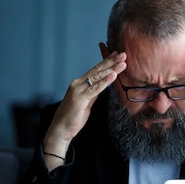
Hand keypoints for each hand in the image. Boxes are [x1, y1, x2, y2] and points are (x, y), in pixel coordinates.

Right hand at [43, 45, 126, 164]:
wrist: (61, 129)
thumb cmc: (72, 117)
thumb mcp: (86, 102)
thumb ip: (93, 93)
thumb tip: (102, 86)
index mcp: (80, 84)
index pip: (96, 70)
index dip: (107, 61)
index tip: (117, 54)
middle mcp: (78, 84)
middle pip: (97, 70)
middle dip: (111, 61)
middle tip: (123, 54)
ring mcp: (78, 90)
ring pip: (97, 77)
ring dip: (111, 69)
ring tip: (122, 63)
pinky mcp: (80, 98)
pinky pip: (95, 89)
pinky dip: (105, 81)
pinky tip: (113, 75)